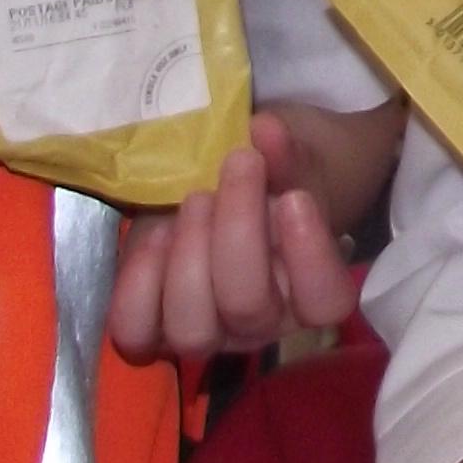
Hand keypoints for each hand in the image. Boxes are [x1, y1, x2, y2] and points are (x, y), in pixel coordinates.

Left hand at [108, 109, 359, 363]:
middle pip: (248, 307)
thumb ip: (284, 152)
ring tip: (194, 198)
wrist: (217, 195)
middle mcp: (258, 325)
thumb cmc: (267, 183)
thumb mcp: (286, 163)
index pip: (325, 303)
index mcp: (307, 292)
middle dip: (237, 231)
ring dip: (188, 256)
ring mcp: (203, 332)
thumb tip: (266, 130)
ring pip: (191, 328)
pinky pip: (136, 329)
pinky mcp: (151, 327)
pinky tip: (156, 236)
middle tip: (236, 164)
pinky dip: (140, 283)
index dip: (310, 257)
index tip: (294, 197)